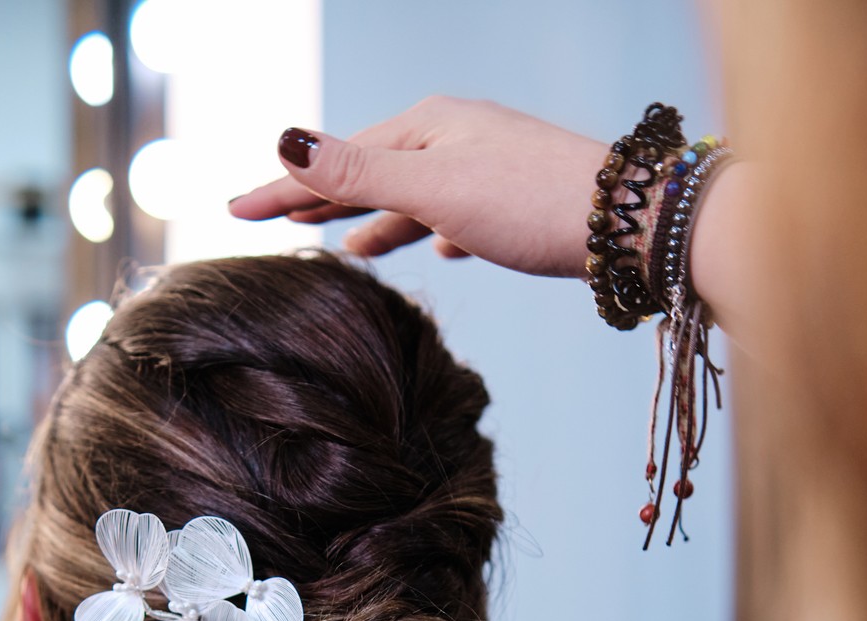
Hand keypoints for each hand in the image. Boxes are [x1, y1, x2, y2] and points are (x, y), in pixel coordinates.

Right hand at [228, 97, 610, 277]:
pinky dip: (433, 229)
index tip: (234, 209)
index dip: (283, 188)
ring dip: (376, 221)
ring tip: (346, 247)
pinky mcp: (521, 201)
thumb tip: (286, 140)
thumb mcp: (432, 189)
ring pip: (415, 195)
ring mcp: (490, 167)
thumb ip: (358, 175)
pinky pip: (458, 212)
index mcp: (426, 127)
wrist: (631, 222)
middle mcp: (456, 137)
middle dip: (323, 200)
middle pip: (371, 173)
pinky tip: (440, 247)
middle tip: (272, 220)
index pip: (335, 162)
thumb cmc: (531, 202)